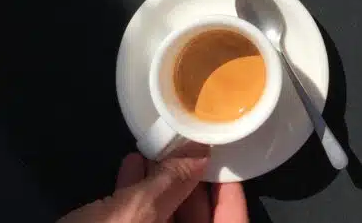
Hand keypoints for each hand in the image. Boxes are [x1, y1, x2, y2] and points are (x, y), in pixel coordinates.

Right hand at [58, 146, 247, 222]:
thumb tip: (200, 154)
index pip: (232, 221)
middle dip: (191, 182)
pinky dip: (137, 199)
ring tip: (156, 150)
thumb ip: (172, 183)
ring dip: (162, 185)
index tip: (224, 157)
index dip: (230, 192)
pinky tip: (129, 167)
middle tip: (188, 146)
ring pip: (166, 220)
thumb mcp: (136, 213)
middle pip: (198, 220)